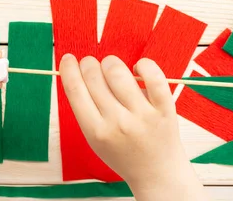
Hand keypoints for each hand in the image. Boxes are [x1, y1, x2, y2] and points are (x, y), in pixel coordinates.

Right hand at [60, 55, 208, 200]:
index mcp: (96, 131)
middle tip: (91, 65)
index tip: (68, 59)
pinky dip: (144, 65)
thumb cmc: (122, 153)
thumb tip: (75, 71)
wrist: (156, 173)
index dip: (68, 68)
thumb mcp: (94, 138)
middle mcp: (118, 123)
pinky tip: (138, 68)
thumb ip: (84, 109)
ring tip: (111, 68)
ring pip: (118, 72)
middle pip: (94, 76)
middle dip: (88, 64)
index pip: (75, 90)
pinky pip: (154, 77)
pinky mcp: (165, 109)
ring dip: (110, 63)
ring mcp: (142, 116)